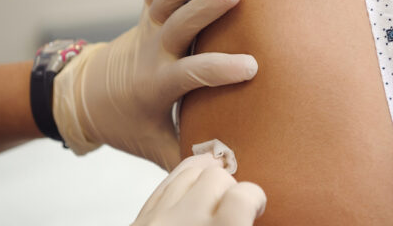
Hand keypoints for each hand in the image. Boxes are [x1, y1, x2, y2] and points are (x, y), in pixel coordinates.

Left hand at [53, 0, 257, 169]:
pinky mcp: (144, 17)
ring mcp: (146, 30)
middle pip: (177, 25)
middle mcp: (151, 51)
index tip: (251, 66)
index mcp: (155, 85)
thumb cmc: (123, 122)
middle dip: (205, 7)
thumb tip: (222, 169)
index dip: (220, 70)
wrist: (84, 96)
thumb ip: (184, 155)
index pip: (191, 74)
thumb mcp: (151, 144)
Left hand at [133, 154, 265, 225]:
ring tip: (212, 190)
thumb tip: (247, 208)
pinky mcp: (137, 223)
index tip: (255, 204)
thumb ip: (237, 221)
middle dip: (227, 184)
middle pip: (214, 176)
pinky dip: (180, 182)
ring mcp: (156, 221)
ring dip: (203, 177)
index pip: (242, 196)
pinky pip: (162, 187)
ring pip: (186, 173)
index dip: (253, 196)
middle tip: (232, 200)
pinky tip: (188, 189)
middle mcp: (183, 223)